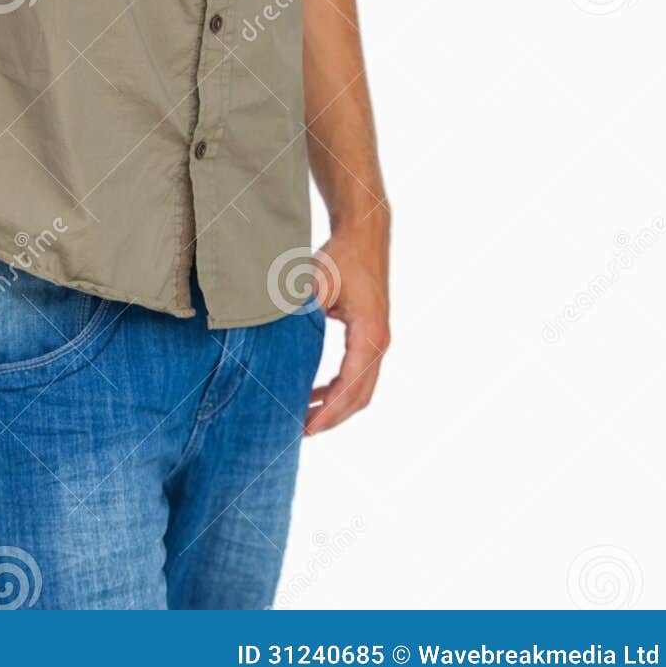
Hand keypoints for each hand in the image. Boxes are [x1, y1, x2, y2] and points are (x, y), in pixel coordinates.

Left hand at [304, 215, 390, 436]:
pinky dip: (339, 389)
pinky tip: (317, 393)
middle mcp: (379, 342)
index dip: (329, 411)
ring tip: (305, 418)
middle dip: (332, 418)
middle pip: (360, 396)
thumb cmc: (342, 256)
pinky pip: (359, 374)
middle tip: (301, 432)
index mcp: (369, 334)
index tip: (306, 427)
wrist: (364, 234)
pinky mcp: (372, 335)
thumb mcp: (319, 283)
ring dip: (336, 406)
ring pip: (362, 389)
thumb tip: (286, 342)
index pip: (351, 386)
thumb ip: (306, 314)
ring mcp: (379, 340)